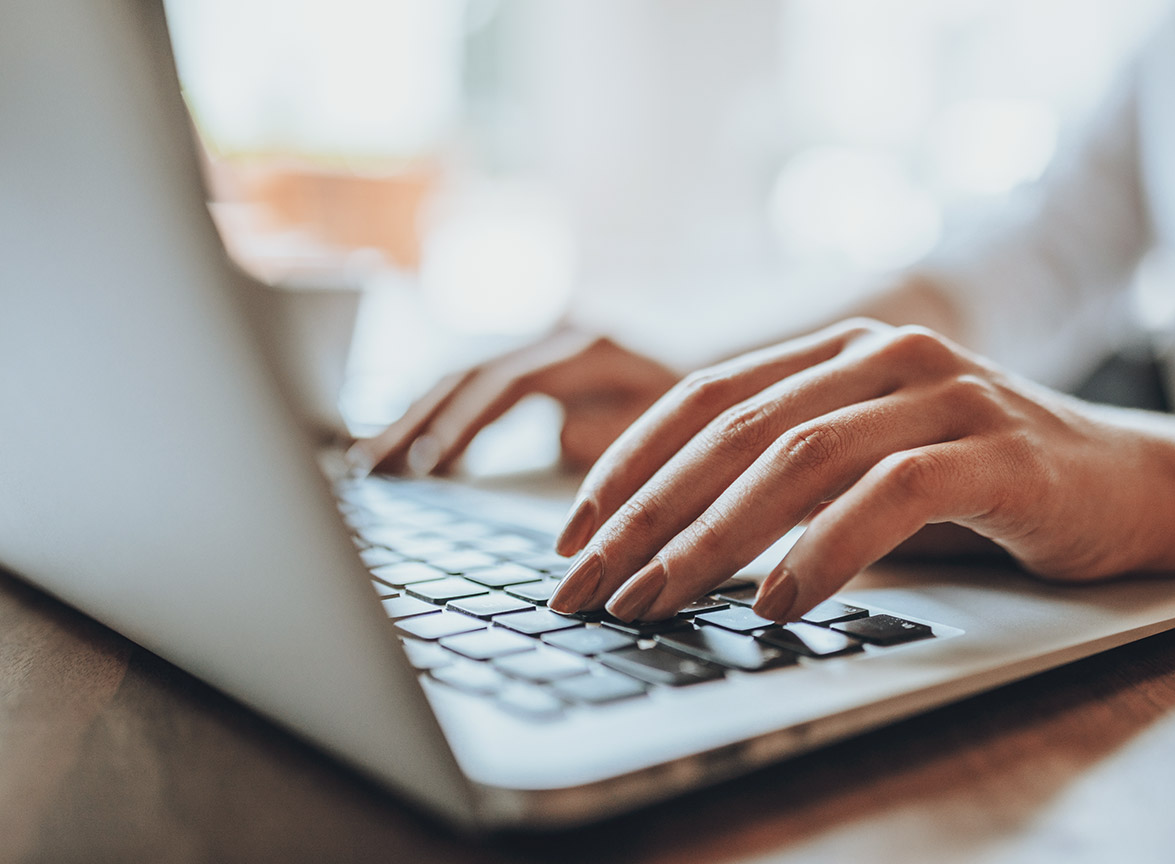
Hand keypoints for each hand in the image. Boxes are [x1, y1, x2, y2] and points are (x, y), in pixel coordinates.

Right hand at [350, 327, 679, 474]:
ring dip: (415, 420)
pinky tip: (404, 445)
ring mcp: (543, 342)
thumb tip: (561, 436)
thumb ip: (622, 429)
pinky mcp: (535, 358)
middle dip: (420, 424)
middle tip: (377, 470)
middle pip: (471, 375)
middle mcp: (559, 334)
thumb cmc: (703, 412)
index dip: (467, 424)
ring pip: (463, 377)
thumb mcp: (677, 423)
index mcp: (589, 346)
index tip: (431, 466)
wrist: (722, 378)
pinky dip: (435, 414)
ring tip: (371, 463)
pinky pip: (473, 384)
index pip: (509, 383)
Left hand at [548, 318, 1174, 621]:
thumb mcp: (877, 469)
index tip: (573, 536)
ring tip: (657, 602)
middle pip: (735, 429)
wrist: (1142, 489)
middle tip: (586, 587)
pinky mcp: (998, 448)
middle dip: (647, 515)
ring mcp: (944, 392)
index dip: (630, 463)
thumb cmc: (994, 487)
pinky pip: (889, 495)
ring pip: (798, 457)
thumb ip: (793, 481)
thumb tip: (668, 542)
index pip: (706, 396)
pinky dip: (823, 551)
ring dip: (713, 538)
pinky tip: (777, 602)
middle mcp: (884, 354)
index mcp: (841, 352)